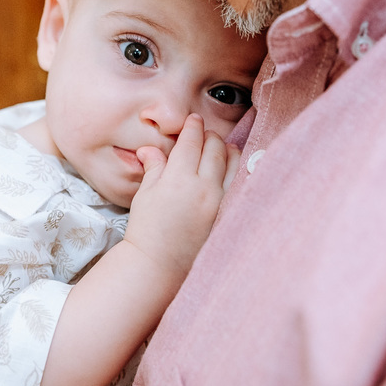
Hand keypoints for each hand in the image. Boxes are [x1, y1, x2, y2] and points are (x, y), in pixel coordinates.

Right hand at [124, 114, 239, 286]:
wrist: (158, 265)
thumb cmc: (147, 230)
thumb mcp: (145, 194)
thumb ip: (154, 167)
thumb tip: (150, 149)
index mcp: (179, 179)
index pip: (192, 142)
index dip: (193, 127)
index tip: (193, 120)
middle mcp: (203, 188)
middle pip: (215, 149)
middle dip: (211, 136)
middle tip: (206, 134)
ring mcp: (220, 203)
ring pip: (234, 164)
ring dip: (229, 151)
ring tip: (224, 148)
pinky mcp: (228, 216)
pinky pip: (240, 186)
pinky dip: (239, 173)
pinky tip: (235, 170)